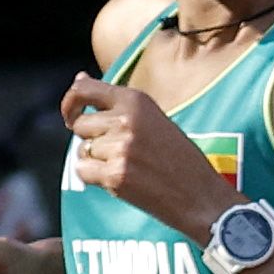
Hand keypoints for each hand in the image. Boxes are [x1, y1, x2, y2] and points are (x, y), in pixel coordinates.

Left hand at [61, 73, 235, 241]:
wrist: (202, 196)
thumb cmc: (181, 159)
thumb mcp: (153, 119)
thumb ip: (116, 102)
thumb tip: (79, 78)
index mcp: (137, 101)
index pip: (84, 89)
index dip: (71, 102)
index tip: (72, 116)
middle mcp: (126, 120)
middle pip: (81, 125)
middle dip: (92, 139)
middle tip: (121, 152)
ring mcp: (120, 148)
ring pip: (82, 150)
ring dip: (97, 161)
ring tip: (128, 167)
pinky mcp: (115, 174)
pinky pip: (83, 172)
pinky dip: (97, 179)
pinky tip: (123, 180)